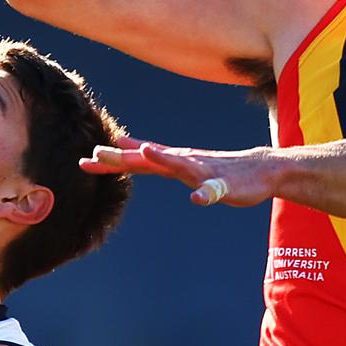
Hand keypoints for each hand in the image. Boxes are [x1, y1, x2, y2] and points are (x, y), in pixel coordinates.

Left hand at [80, 136, 276, 206]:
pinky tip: (197, 198)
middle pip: (149, 158)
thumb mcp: (179, 163)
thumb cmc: (217, 168)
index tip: (84, 161)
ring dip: (163, 158)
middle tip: (98, 153)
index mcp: (171, 161)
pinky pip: (214, 189)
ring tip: (146, 152)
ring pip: (180, 164)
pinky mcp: (225, 185)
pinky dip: (205, 193)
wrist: (260, 170)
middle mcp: (183, 161)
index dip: (111, 161)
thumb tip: (125, 147)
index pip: (135, 160)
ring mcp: (203, 171)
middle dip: (124, 157)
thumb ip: (153, 159)